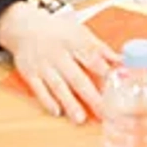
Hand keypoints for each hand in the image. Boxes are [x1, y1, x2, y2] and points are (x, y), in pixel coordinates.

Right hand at [0, 3, 116, 123]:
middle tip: (105, 112)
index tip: (117, 86)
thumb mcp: (80, 33)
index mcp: (74, 41)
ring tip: (80, 119)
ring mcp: (43, 65)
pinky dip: (47, 101)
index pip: (92, 57)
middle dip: (92, 96)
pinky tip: (57, 112)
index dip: (105, 72)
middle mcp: (58, 54)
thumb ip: (100, 48)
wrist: (24, 26)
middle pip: (77, 77)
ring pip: (57, 86)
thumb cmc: (58, 32)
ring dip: (69, 103)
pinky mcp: (29, 73)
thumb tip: (122, 62)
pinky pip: (38, 89)